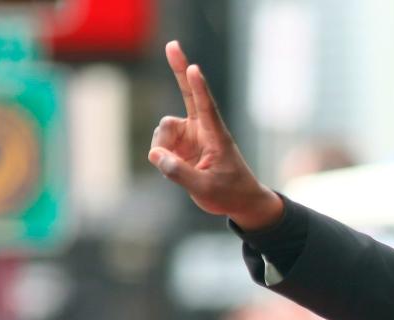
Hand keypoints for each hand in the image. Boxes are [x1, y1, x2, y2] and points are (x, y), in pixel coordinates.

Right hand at [148, 40, 283, 230]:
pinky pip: (160, 146)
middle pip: (186, 95)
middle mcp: (202, 130)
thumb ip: (180, 173)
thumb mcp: (205, 189)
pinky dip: (161, 158)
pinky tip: (174, 170)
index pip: (206, 108)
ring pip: (163, 130)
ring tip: (177, 169)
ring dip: (162, 148)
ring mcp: (190, 136)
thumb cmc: (229, 194)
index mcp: (217, 136)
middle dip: (179, 70)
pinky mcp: (180, 145)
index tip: (194, 69)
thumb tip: (155, 155)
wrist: (237, 201)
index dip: (199, 88)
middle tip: (172, 44)